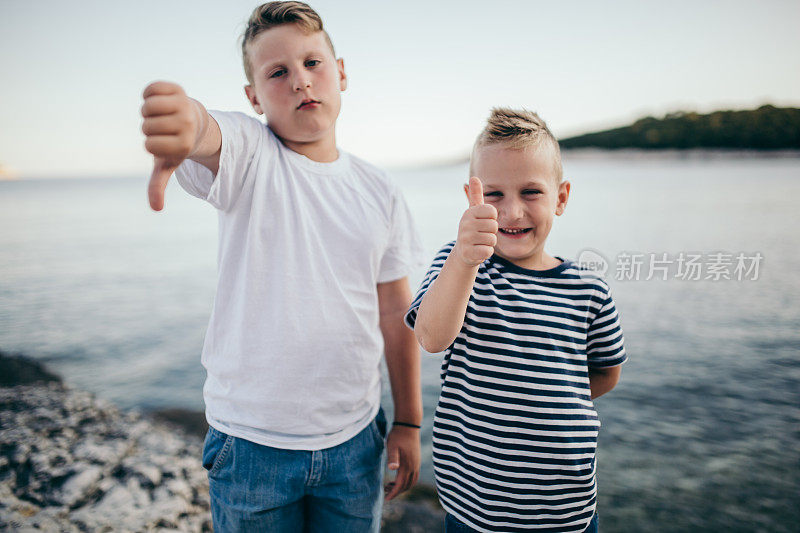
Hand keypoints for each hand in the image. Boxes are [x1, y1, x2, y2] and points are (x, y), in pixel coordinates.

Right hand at [141, 81, 200, 210]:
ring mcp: (184, 105)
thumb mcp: (168, 165)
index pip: (149, 145)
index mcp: (184, 145)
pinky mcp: (178, 89)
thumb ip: (159, 185)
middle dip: (149, 127)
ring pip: (147, 107)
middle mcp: (187, 124)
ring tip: (161, 115)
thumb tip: (156, 208)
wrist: (196, 122)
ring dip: (148, 111)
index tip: (164, 143)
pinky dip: (149, 94)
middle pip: (146, 125)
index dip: (150, 144)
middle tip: (164, 129)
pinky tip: (160, 100)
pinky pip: (150, 89)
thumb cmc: (176, 145)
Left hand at [383, 425, 419, 500]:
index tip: (386, 498)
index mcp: (406, 465)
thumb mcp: (391, 446)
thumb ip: (392, 457)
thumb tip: (392, 468)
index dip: (393, 493)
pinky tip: (398, 477)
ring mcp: (416, 464)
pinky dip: (407, 481)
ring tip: (390, 485)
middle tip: (385, 492)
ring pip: (411, 482)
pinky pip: (414, 476)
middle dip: (397, 492)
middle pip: (406, 486)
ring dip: (402, 487)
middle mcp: (413, 467)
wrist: (408, 425)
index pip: (400, 485)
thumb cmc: (397, 435)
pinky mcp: (417, 460)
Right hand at [454, 176, 497, 265]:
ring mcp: (465, 239)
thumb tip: (474, 177)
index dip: (492, 218)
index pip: (492, 212)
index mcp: (469, 213)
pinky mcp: (468, 253)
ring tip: (480, 242)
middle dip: (491, 232)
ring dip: (489, 243)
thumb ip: (476, 195)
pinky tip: (478, 250)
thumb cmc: (473, 228)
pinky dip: (486, 252)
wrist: (463, 252)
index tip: (484, 221)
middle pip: (494, 226)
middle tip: (482, 234)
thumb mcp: (474, 212)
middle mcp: (465, 224)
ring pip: (492, 239)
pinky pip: (488, 251)